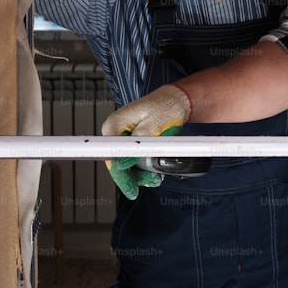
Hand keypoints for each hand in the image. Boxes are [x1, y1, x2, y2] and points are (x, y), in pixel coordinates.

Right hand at [101, 84, 192, 198]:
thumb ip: (137, 146)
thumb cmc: (167, 107)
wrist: (177, 99)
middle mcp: (114, 129)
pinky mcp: (130, 138)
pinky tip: (152, 171)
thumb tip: (121, 164)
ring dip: (139, 172)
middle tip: (151, 183)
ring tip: (155, 178)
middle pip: (117, 161)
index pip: (111, 156)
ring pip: (125, 161)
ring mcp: (121, 134)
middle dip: (133, 175)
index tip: (130, 188)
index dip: (120, 175)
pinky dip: (142, 164)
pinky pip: (131, 156)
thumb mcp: (153, 127)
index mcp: (114, 124)